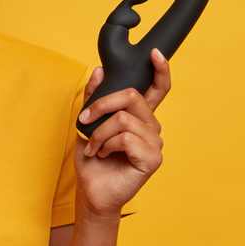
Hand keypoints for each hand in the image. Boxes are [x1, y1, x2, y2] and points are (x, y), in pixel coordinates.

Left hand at [73, 48, 169, 218]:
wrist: (91, 192)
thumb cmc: (92, 160)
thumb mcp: (87, 123)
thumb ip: (94, 97)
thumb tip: (100, 70)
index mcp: (140, 116)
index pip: (158, 88)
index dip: (161, 70)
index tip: (155, 53)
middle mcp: (152, 127)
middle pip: (132, 96)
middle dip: (102, 105)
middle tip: (84, 121)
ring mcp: (155, 143)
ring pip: (124, 119)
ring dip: (100, 132)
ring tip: (94, 147)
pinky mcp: (153, 158)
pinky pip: (127, 138)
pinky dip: (107, 144)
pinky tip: (103, 154)